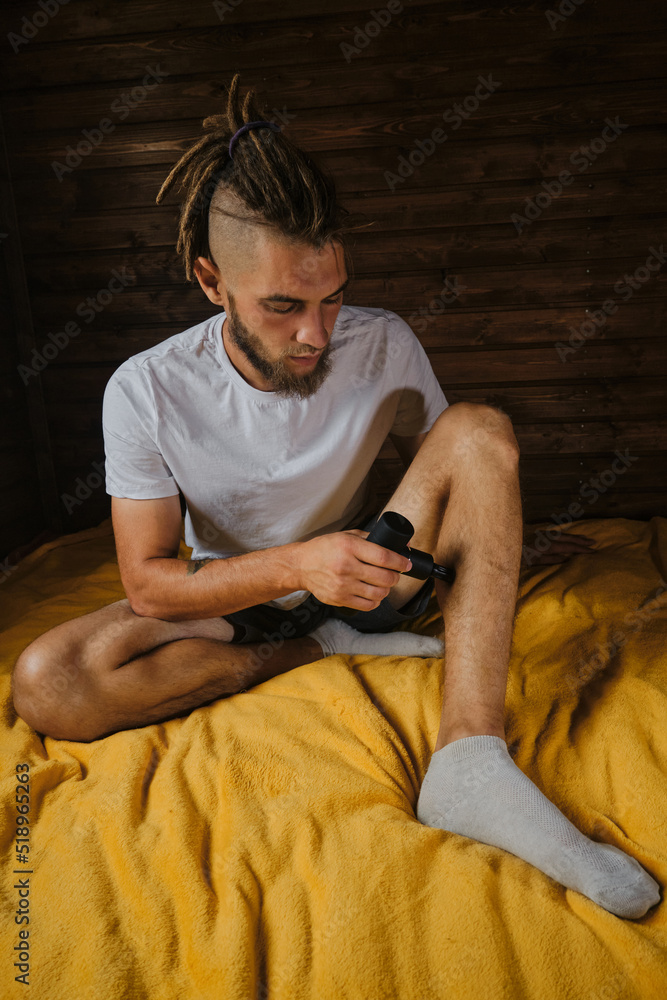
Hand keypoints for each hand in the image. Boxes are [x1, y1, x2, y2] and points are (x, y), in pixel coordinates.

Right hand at [296, 528, 411, 610]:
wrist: (301, 565)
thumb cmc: (326, 548)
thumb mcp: (347, 536)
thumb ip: (373, 539)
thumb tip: (402, 544)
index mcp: (348, 547)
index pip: (383, 557)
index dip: (400, 562)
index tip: (406, 564)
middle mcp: (345, 567)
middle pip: (384, 578)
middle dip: (395, 576)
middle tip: (394, 574)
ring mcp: (342, 585)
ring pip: (378, 594)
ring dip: (386, 589)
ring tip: (383, 583)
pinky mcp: (339, 599)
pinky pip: (367, 605)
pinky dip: (375, 600)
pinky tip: (372, 593)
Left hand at [522, 526, 597, 566]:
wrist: (500, 546)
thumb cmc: (515, 557)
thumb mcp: (532, 561)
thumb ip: (550, 560)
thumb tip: (567, 559)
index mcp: (545, 545)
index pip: (567, 546)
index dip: (581, 549)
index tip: (593, 551)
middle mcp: (544, 537)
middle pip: (566, 538)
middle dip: (581, 540)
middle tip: (594, 542)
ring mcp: (540, 534)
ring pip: (561, 534)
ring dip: (574, 536)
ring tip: (585, 538)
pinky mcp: (536, 534)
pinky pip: (555, 533)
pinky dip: (564, 534)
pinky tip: (568, 536)